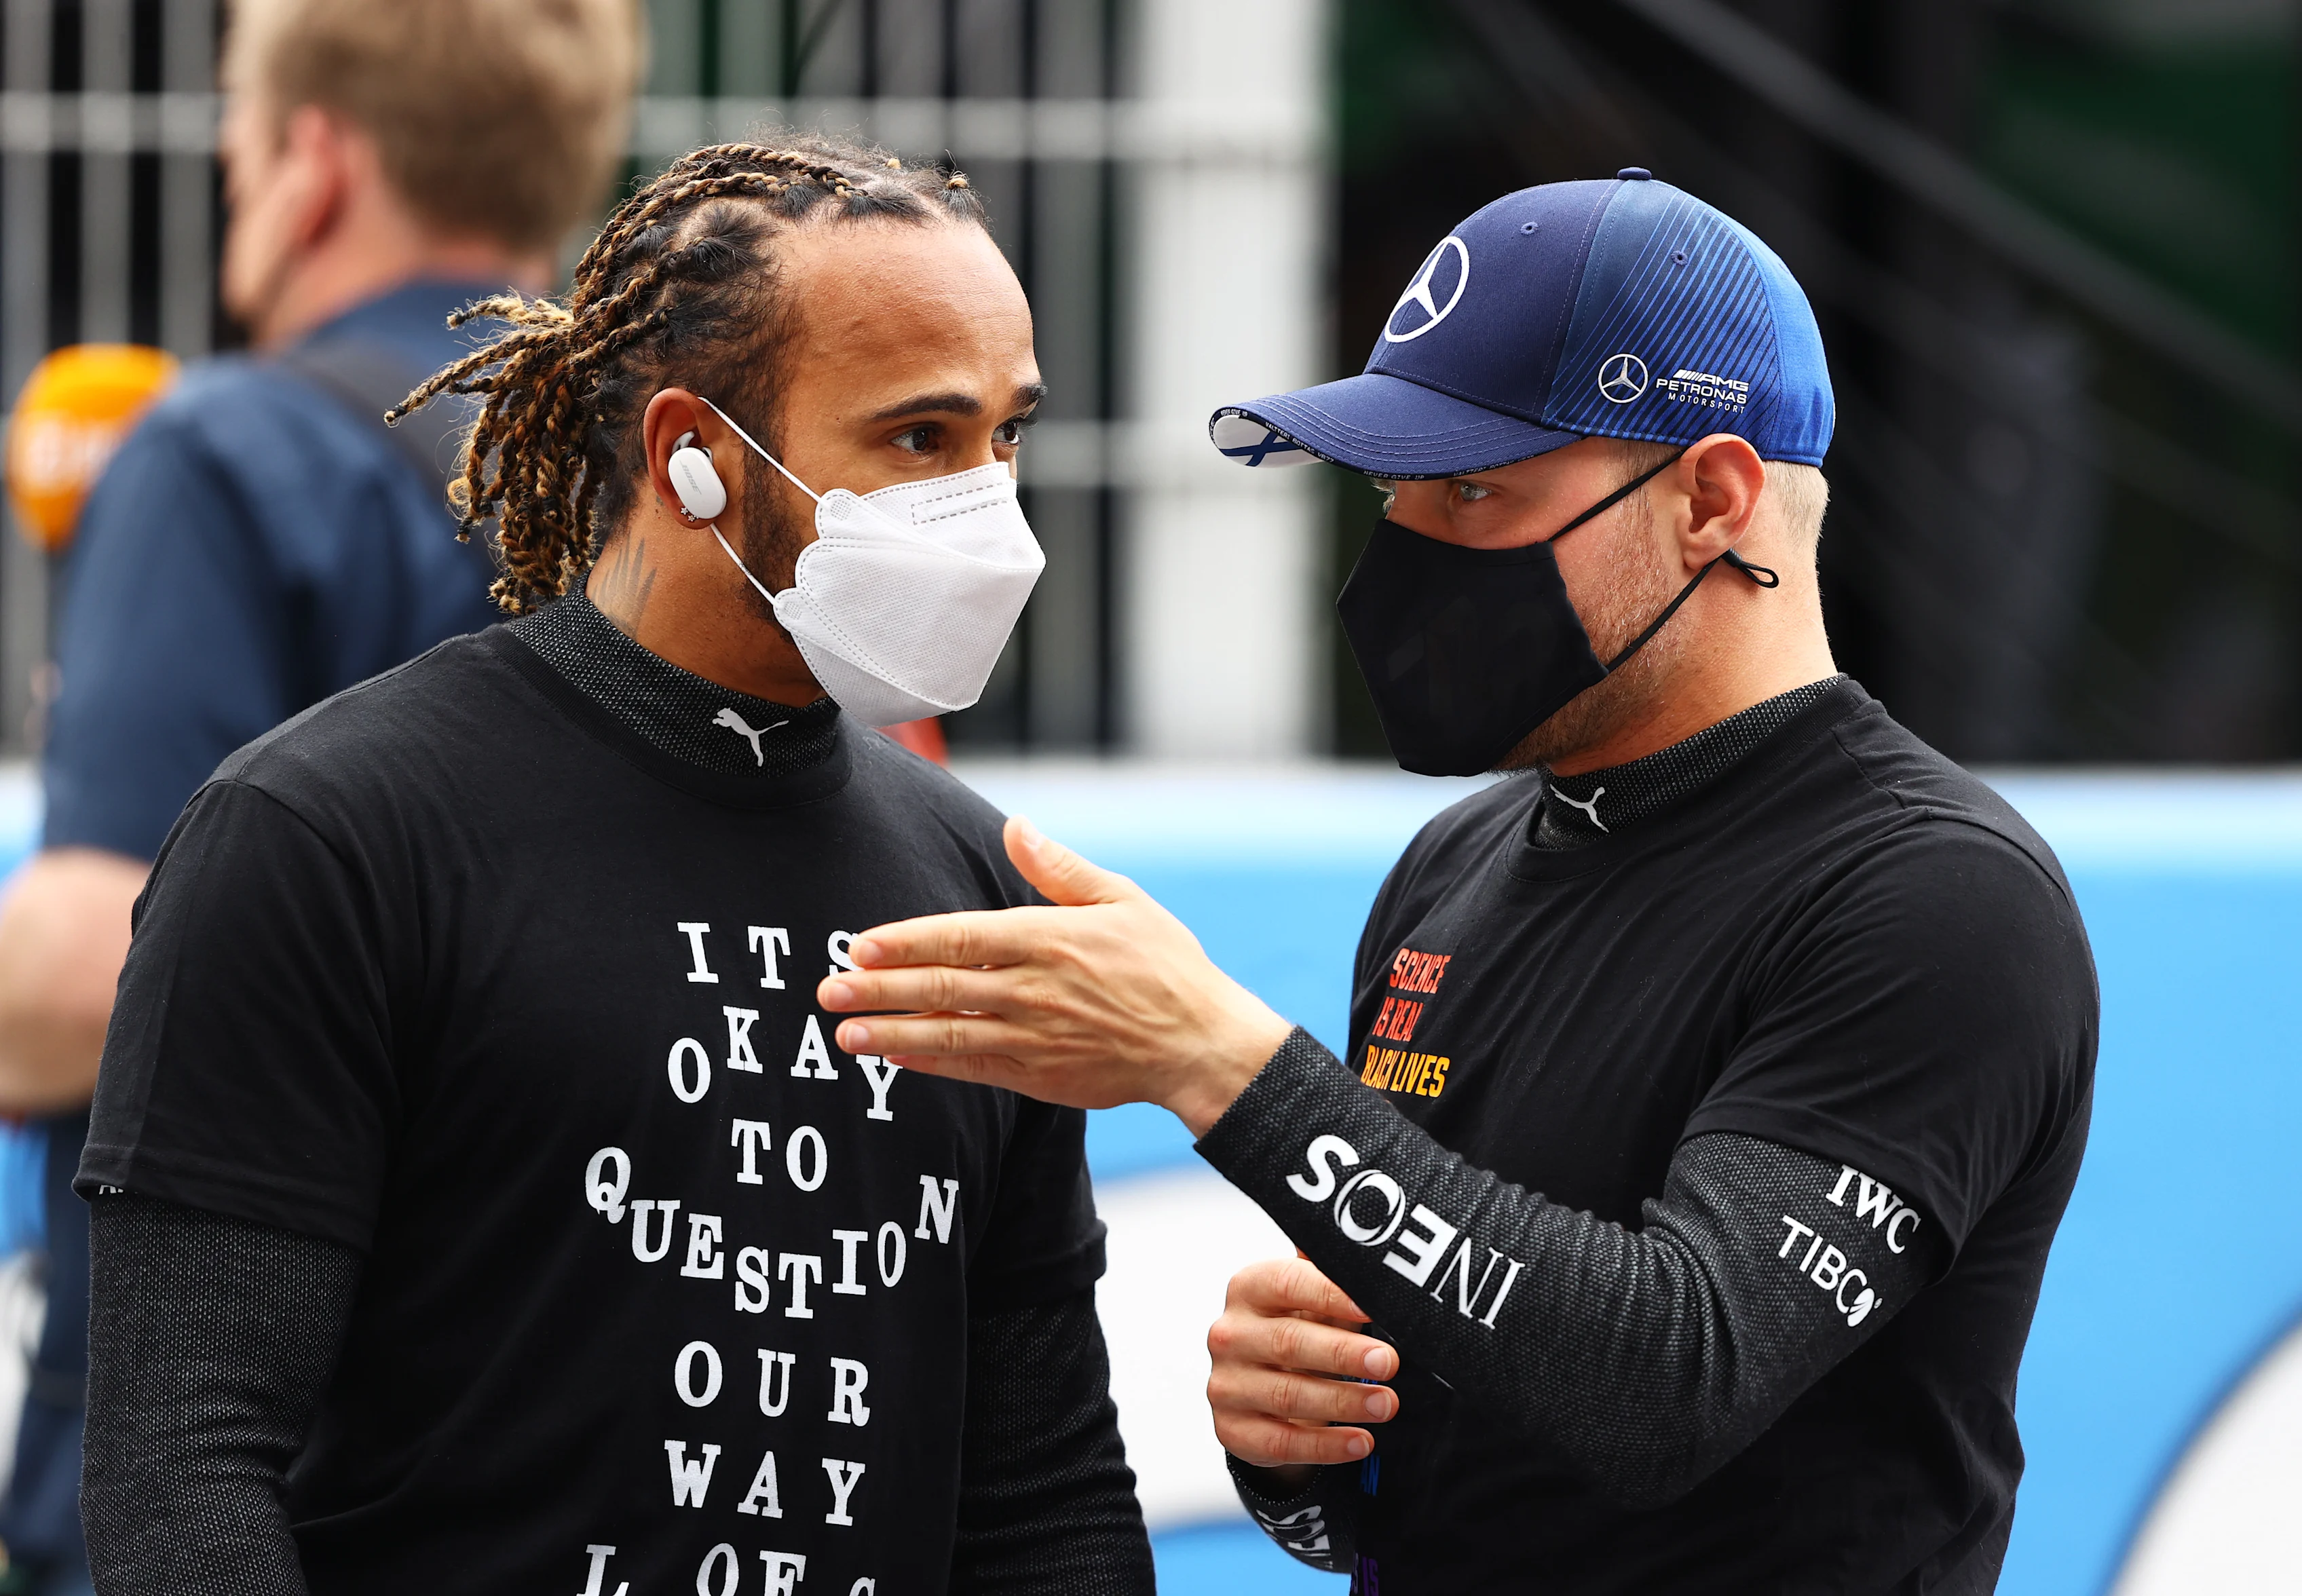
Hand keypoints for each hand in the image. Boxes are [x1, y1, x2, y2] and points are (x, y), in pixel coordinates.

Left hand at [815, 817, 1292, 1134]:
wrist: (1201, 1045)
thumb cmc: (1165, 966)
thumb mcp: (1122, 900)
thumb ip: (1060, 868)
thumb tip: (1015, 827)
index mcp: (1049, 938)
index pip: (960, 936)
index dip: (905, 942)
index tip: (860, 946)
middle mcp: (1033, 988)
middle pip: (940, 987)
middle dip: (878, 991)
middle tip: (827, 991)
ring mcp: (1034, 1037)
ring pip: (948, 1033)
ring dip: (892, 1034)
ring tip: (844, 1034)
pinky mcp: (1040, 1076)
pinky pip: (974, 1068)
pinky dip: (932, 1064)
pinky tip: (896, 1058)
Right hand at [1208, 1257, 1400, 1481]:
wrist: (1260, 1386)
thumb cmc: (1298, 1328)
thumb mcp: (1310, 1297)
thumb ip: (1330, 1270)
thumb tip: (1362, 1242)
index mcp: (1248, 1288)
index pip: (1288, 1284)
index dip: (1331, 1295)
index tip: (1372, 1308)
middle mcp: (1229, 1334)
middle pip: (1289, 1342)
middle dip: (1344, 1354)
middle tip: (1389, 1362)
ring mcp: (1225, 1384)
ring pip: (1287, 1395)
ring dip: (1343, 1401)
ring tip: (1386, 1404)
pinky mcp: (1231, 1429)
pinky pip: (1281, 1443)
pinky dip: (1326, 1446)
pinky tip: (1362, 1442)